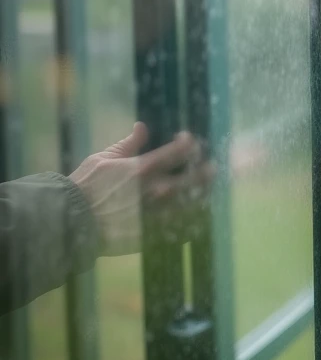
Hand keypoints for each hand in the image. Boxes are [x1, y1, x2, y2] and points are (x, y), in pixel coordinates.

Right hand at [68, 123, 212, 255]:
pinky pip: (183, 227)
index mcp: (144, 168)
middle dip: (208, 170)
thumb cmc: (84, 187)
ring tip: (203, 191)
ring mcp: (158, 213)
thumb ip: (129, 143)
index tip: (189, 142)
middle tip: (210, 168)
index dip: (191, 143)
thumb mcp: (103, 159)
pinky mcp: (155, 233)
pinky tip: (193, 216)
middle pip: (198, 177)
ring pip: (195, 203)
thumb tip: (143, 126)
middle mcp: (156, 190)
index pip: (182, 150)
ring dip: (202, 195)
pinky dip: (192, 221)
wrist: (71, 222)